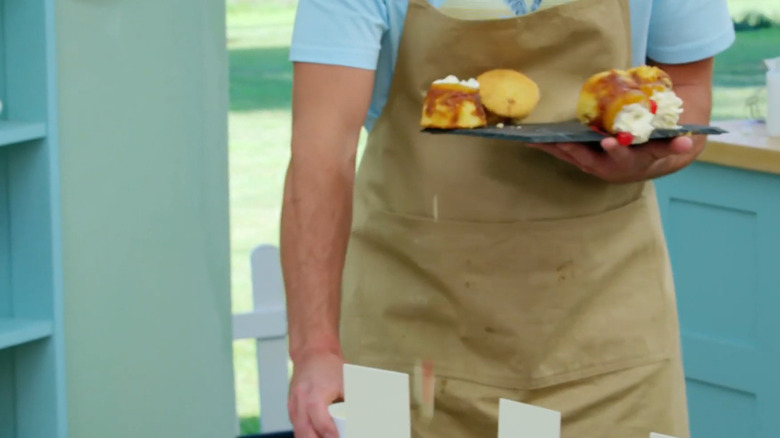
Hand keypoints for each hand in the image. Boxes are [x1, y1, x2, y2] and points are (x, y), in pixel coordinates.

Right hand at [288, 350, 344, 437]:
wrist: (312, 353)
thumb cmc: (328, 365)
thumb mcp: (345, 382)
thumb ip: (351, 401)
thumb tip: (362, 417)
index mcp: (314, 396)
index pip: (321, 423)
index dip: (331, 435)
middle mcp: (300, 403)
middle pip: (306, 433)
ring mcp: (293, 407)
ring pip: (299, 433)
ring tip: (326, 437)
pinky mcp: (291, 409)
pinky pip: (297, 428)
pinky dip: (306, 435)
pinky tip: (317, 436)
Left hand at [528, 134, 697, 182]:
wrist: (652, 163)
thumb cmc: (660, 145)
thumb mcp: (670, 143)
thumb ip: (675, 143)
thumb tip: (687, 141)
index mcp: (636, 161)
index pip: (631, 156)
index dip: (620, 150)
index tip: (612, 142)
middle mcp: (613, 168)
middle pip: (595, 160)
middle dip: (578, 150)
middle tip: (565, 141)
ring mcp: (596, 166)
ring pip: (575, 158)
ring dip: (556, 149)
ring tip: (538, 139)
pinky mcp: (584, 161)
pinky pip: (565, 154)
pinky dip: (549, 147)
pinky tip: (531, 139)